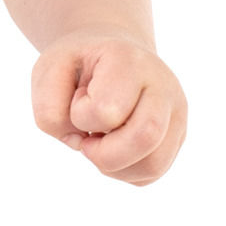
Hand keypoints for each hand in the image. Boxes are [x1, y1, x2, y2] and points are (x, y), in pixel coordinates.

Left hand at [32, 34, 186, 184]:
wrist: (108, 54)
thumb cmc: (77, 65)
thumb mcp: (47, 72)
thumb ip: (49, 111)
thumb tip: (79, 143)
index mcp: (128, 60)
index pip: (107, 110)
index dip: (80, 117)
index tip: (77, 100)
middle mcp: (162, 84)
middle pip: (145, 137)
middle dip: (104, 154)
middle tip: (87, 139)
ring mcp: (176, 111)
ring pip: (153, 164)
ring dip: (114, 167)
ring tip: (100, 142)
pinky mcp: (178, 135)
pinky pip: (154, 172)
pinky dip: (125, 171)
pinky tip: (113, 147)